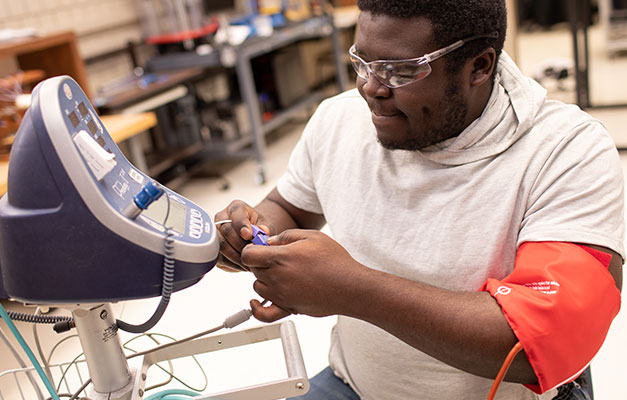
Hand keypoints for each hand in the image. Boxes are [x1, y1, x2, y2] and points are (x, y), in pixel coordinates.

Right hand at [214, 200, 270, 271]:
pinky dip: (232, 264)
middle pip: (226, 231)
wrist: (252, 236)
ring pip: (220, 246)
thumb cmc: (259, 229)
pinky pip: (219, 258)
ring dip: (236, 256)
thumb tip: (263, 231)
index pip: (236, 215)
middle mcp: (222, 218)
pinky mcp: (213, 248)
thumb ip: (265, 228)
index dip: (242, 226)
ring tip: (250, 262)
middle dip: (240, 245)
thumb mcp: (265, 225)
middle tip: (252, 253)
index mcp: (236, 208)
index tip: (248, 236)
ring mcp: (215, 233)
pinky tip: (243, 266)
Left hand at [241, 229, 364, 321]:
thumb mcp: (311, 237)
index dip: (252, 249)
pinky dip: (256, 309)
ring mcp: (281, 295)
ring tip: (282, 275)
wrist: (350, 286)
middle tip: (279, 259)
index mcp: (280, 257)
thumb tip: (270, 242)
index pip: (248, 255)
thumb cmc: (335, 261)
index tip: (261, 248)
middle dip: (261, 263)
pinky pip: (263, 314)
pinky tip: (256, 302)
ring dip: (264, 281)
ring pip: (258, 288)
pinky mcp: (288, 309)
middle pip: (253, 270)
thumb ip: (286, 236)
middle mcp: (277, 277)